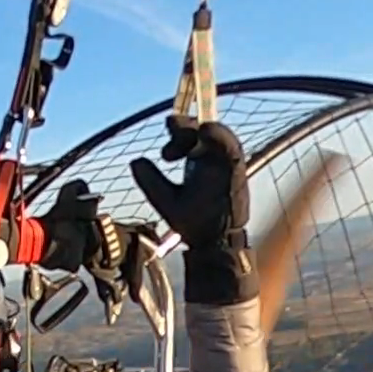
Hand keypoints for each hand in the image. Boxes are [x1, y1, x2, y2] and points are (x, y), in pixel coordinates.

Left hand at [129, 116, 257, 305]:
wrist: (213, 244)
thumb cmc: (193, 222)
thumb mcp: (165, 199)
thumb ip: (151, 181)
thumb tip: (135, 161)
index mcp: (197, 162)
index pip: (189, 135)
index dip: (178, 128)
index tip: (165, 139)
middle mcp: (213, 159)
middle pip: (202, 130)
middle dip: (185, 127)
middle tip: (170, 145)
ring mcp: (226, 164)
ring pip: (220, 134)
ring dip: (204, 129)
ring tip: (191, 132)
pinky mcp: (237, 172)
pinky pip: (232, 148)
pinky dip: (220, 136)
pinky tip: (206, 131)